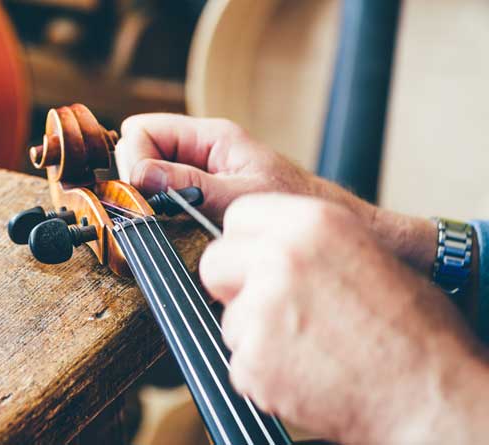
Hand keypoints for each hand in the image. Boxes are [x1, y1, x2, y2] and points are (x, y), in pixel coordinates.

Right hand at [115, 114, 436, 272]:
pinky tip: (174, 225)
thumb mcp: (238, 197)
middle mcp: (201, 149)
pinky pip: (161, 191)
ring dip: (148, 196)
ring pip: (146, 172)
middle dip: (137, 178)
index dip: (134, 159)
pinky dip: (158, 207)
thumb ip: (187, 184)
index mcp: (211, 136)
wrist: (320, 229)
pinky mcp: (199, 191)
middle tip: (155, 208)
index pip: (142, 130)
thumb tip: (139, 175)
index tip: (144, 192)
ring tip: (168, 219)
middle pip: (138, 148)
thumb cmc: (293, 209)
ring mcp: (198, 170)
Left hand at [199, 194, 488, 443]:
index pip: (237, 217)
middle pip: (215, 262)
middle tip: (271, 308)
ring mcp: (260, 309)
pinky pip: (239, 362)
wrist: (427, 393)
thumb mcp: (366, 252)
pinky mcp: (252, 358)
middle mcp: (279, 258)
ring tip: (308, 347)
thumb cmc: (411, 328)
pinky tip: (304, 371)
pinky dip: (264, 372)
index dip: (246, 244)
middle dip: (235, 285)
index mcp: (310, 222)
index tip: (255, 263)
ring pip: (228, 318)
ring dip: (255, 335)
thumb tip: (264, 243)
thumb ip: (307, 241)